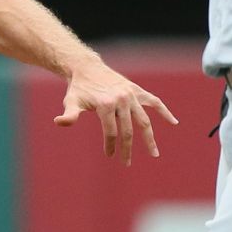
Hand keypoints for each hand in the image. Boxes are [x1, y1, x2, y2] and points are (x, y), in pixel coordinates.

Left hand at [55, 59, 177, 164]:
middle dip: (128, 148)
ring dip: (149, 138)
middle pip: (128, 130)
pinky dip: (164, 112)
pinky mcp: (137, 91)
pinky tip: (173, 122)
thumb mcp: (71, 101)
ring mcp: (131, 95)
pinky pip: (154, 102)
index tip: (109, 155)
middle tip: (126, 163)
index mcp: (106, 105)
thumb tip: (58, 122)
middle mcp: (122, 100)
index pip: (111, 132)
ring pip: (144, 120)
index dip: (110, 145)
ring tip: (154, 154)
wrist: (87, 68)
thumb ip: (69, 115)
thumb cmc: (78, 88)